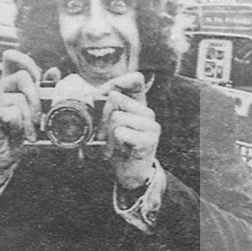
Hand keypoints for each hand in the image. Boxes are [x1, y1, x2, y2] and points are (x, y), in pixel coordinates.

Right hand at [0, 50, 41, 195]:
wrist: (6, 157)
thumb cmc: (19, 133)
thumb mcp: (36, 111)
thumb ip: (43, 91)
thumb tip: (54, 71)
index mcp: (7, 85)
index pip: (11, 62)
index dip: (21, 58)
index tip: (27, 65)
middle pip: (22, 78)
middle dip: (36, 99)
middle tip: (37, 118)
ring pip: (18, 98)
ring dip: (28, 119)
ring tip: (28, 131)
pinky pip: (10, 112)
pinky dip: (19, 125)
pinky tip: (16, 133)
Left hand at [100, 71, 158, 190]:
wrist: (130, 171)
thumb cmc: (119, 144)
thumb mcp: (109, 121)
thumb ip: (106, 103)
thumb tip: (100, 92)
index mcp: (139, 103)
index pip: (135, 80)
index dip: (116, 83)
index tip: (103, 96)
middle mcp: (147, 111)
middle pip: (115, 98)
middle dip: (103, 117)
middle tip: (106, 134)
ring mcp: (151, 126)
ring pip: (117, 117)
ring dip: (109, 134)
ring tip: (114, 144)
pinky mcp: (149, 140)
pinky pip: (122, 132)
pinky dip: (115, 142)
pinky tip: (120, 149)